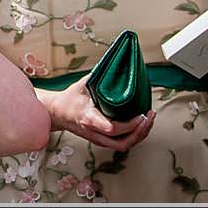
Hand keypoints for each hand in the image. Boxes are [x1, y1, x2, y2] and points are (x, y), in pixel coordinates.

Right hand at [37, 80, 151, 154]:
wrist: (57, 114)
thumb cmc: (70, 99)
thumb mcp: (82, 84)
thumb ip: (99, 74)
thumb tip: (114, 61)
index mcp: (89, 117)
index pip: (107, 128)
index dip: (125, 126)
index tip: (138, 117)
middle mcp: (94, 132)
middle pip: (119, 142)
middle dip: (138, 131)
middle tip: (149, 115)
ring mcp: (98, 138)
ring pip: (121, 146)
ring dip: (138, 135)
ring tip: (149, 120)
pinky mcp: (101, 140)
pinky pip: (120, 144)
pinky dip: (134, 137)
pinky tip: (141, 125)